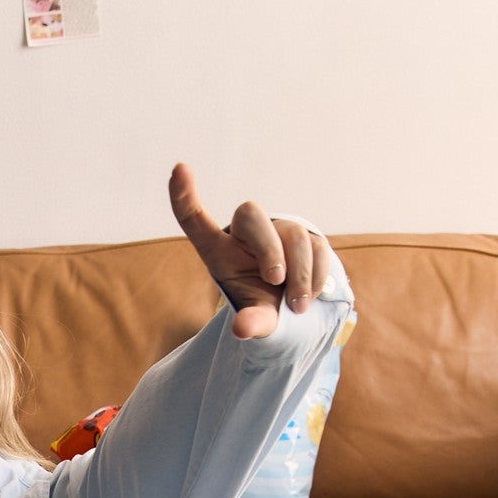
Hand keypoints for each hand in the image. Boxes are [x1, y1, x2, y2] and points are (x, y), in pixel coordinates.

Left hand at [169, 163, 333, 339]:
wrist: (293, 307)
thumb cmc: (262, 307)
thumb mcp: (254, 316)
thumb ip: (250, 322)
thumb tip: (243, 329)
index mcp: (219, 249)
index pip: (194, 218)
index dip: (184, 194)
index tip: (179, 168)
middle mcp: (246, 231)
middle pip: (252, 216)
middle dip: (269, 249)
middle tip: (276, 280)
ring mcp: (278, 229)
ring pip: (294, 236)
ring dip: (298, 274)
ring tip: (297, 306)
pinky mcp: (307, 234)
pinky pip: (317, 247)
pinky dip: (315, 275)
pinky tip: (309, 295)